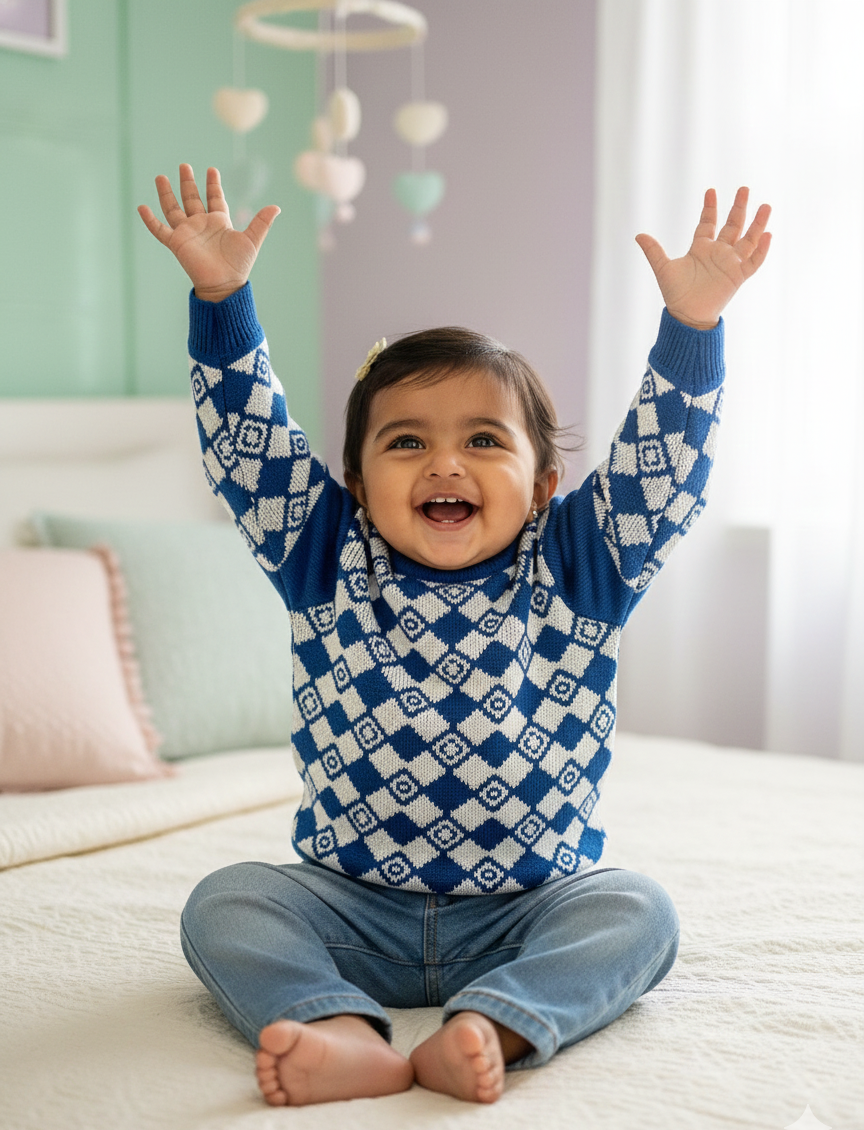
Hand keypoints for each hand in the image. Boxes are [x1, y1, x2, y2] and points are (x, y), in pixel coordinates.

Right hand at [137, 164, 279, 302]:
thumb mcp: (252, 240)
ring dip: (167, 194)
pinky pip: (159, 230)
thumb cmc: (238, 266)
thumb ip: (261, 222)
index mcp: (219, 222)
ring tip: (161, 177)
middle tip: (184, 166)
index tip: (211, 170)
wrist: (224, 285)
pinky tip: (141, 207)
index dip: (213, 185)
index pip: (215, 198)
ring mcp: (187, 233)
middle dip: (188, 183)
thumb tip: (277, 207)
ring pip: (173, 209)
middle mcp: (201, 225)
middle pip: (191, 199)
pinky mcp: (176, 243)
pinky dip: (150, 220)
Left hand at [635, 187, 771, 328]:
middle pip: (732, 225)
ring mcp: (730, 263)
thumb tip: (638, 235)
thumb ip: (653, 251)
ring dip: (757, 224)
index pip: (708, 223)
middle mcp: (718, 253)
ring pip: (748, 240)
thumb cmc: (676, 294)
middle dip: (738, 208)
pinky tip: (767, 235)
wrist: (686, 315)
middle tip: (743, 189)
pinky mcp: (738, 276)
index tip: (711, 191)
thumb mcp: (663, 268)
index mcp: (701, 248)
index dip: (710, 208)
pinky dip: (761, 250)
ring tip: (766, 206)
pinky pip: (753, 261)